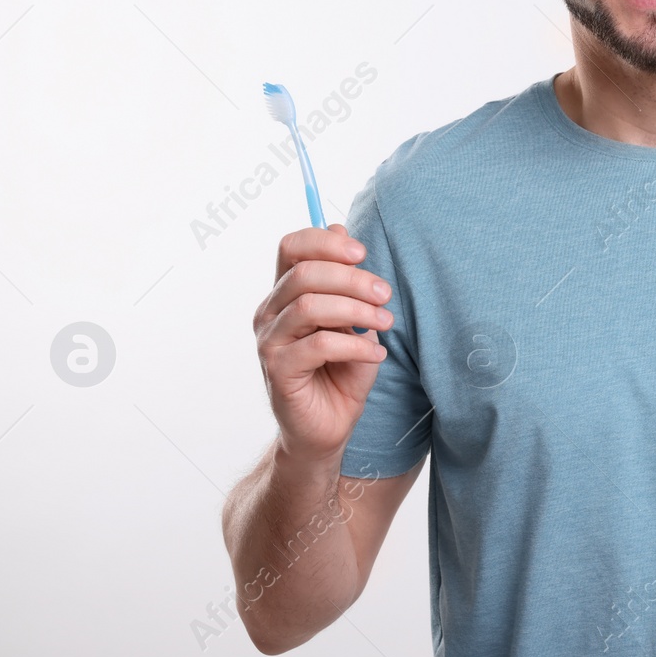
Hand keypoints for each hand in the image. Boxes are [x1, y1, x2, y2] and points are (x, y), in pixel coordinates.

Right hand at [253, 224, 394, 464]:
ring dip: (356, 310)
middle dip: (352, 279)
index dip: (326, 243)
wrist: (328, 428)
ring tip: (385, 323)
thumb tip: (340, 228)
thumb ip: (345, 280)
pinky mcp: (278, 370)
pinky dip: (355, 346)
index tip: (362, 253)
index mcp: (285, 292)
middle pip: (304, 274)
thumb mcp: (353, 319)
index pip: (291, 247)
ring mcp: (270, 341)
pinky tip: (377, 355)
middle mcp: (270, 313)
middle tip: (384, 295)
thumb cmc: (342, 371)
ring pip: (310, 306)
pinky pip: (318, 345)